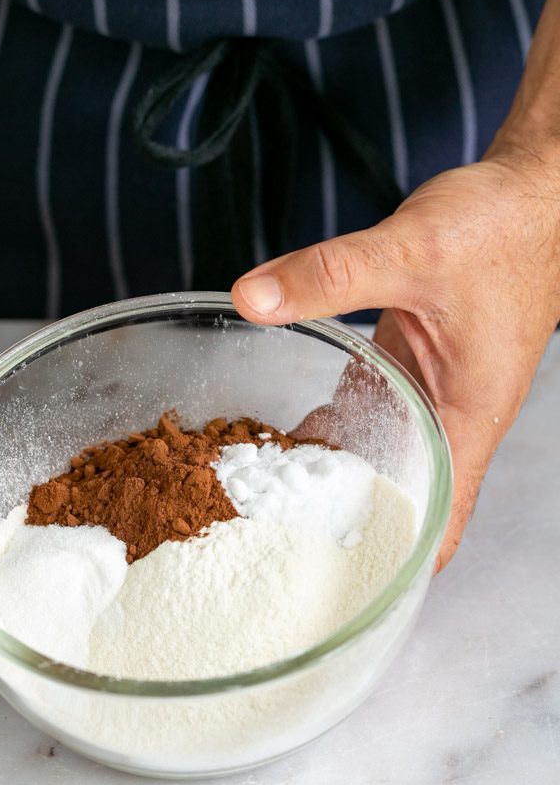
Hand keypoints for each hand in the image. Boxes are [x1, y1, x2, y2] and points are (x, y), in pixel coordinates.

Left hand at [232, 150, 559, 569]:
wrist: (531, 192)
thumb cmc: (502, 228)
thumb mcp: (413, 249)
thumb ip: (330, 274)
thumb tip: (252, 298)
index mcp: (466, 421)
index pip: (439, 525)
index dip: (395, 567)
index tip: (337, 592)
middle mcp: (445, 422)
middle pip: (394, 504)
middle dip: (339, 531)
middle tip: (268, 554)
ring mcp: (424, 398)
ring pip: (373, 462)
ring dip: (325, 483)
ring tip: (259, 510)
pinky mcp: (405, 369)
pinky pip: (361, 416)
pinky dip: (324, 432)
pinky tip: (277, 439)